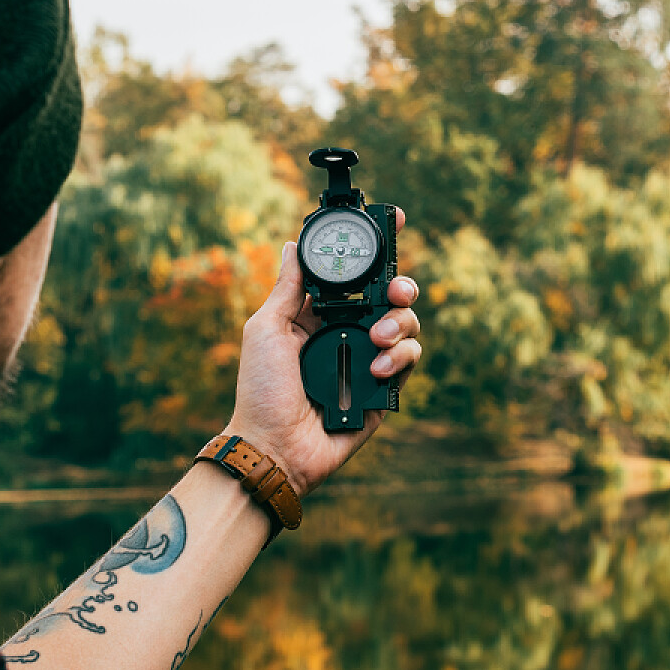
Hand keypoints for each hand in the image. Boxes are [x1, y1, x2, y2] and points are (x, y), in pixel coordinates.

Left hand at [223, 211, 421, 496]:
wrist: (275, 446)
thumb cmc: (261, 390)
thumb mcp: (266, 328)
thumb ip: (288, 288)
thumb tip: (291, 245)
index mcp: (320, 315)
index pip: (355, 276)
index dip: (376, 250)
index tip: (397, 223)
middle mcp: (348, 334)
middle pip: (392, 296)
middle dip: (400, 286)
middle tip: (394, 292)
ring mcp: (368, 361)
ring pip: (407, 325)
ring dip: (399, 324)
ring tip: (377, 340)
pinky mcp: (383, 391)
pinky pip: (408, 362)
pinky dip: (399, 358)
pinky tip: (376, 369)